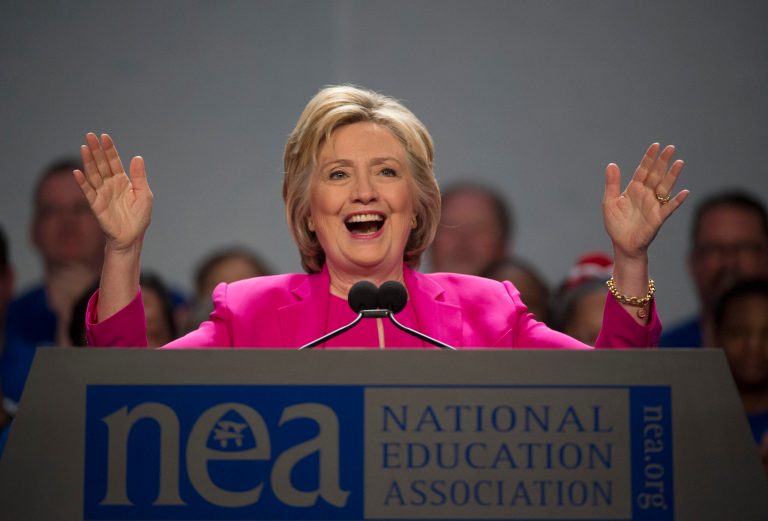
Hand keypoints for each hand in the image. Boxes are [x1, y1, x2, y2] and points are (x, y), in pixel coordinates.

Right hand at [73, 133, 152, 252]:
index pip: (114, 161)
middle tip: (90, 135)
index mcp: (123, 180)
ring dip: (88, 161)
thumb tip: (138, 157)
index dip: (109, 149)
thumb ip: (139, 177)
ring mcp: (102, 193)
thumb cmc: (139, 216)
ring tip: (84, 147)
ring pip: (93, 174)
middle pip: (101, 164)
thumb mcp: (144, 194)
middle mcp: (110, 184)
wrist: (131, 236)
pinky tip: (77, 172)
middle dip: (96, 150)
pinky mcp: (95, 205)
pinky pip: (87, 191)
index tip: (104, 136)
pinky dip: (82, 182)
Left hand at [603, 143, 688, 259]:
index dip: (649, 158)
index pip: (643, 170)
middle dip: (663, 162)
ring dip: (672, 176)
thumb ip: (612, 184)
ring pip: (665, 187)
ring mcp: (654, 205)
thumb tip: (611, 164)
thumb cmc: (616, 224)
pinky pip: (670, 207)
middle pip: (656, 175)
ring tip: (680, 162)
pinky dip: (677, 200)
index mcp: (634, 189)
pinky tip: (684, 192)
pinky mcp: (658, 217)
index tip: (656, 145)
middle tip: (671, 148)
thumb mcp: (610, 202)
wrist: (622, 244)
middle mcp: (646, 194)